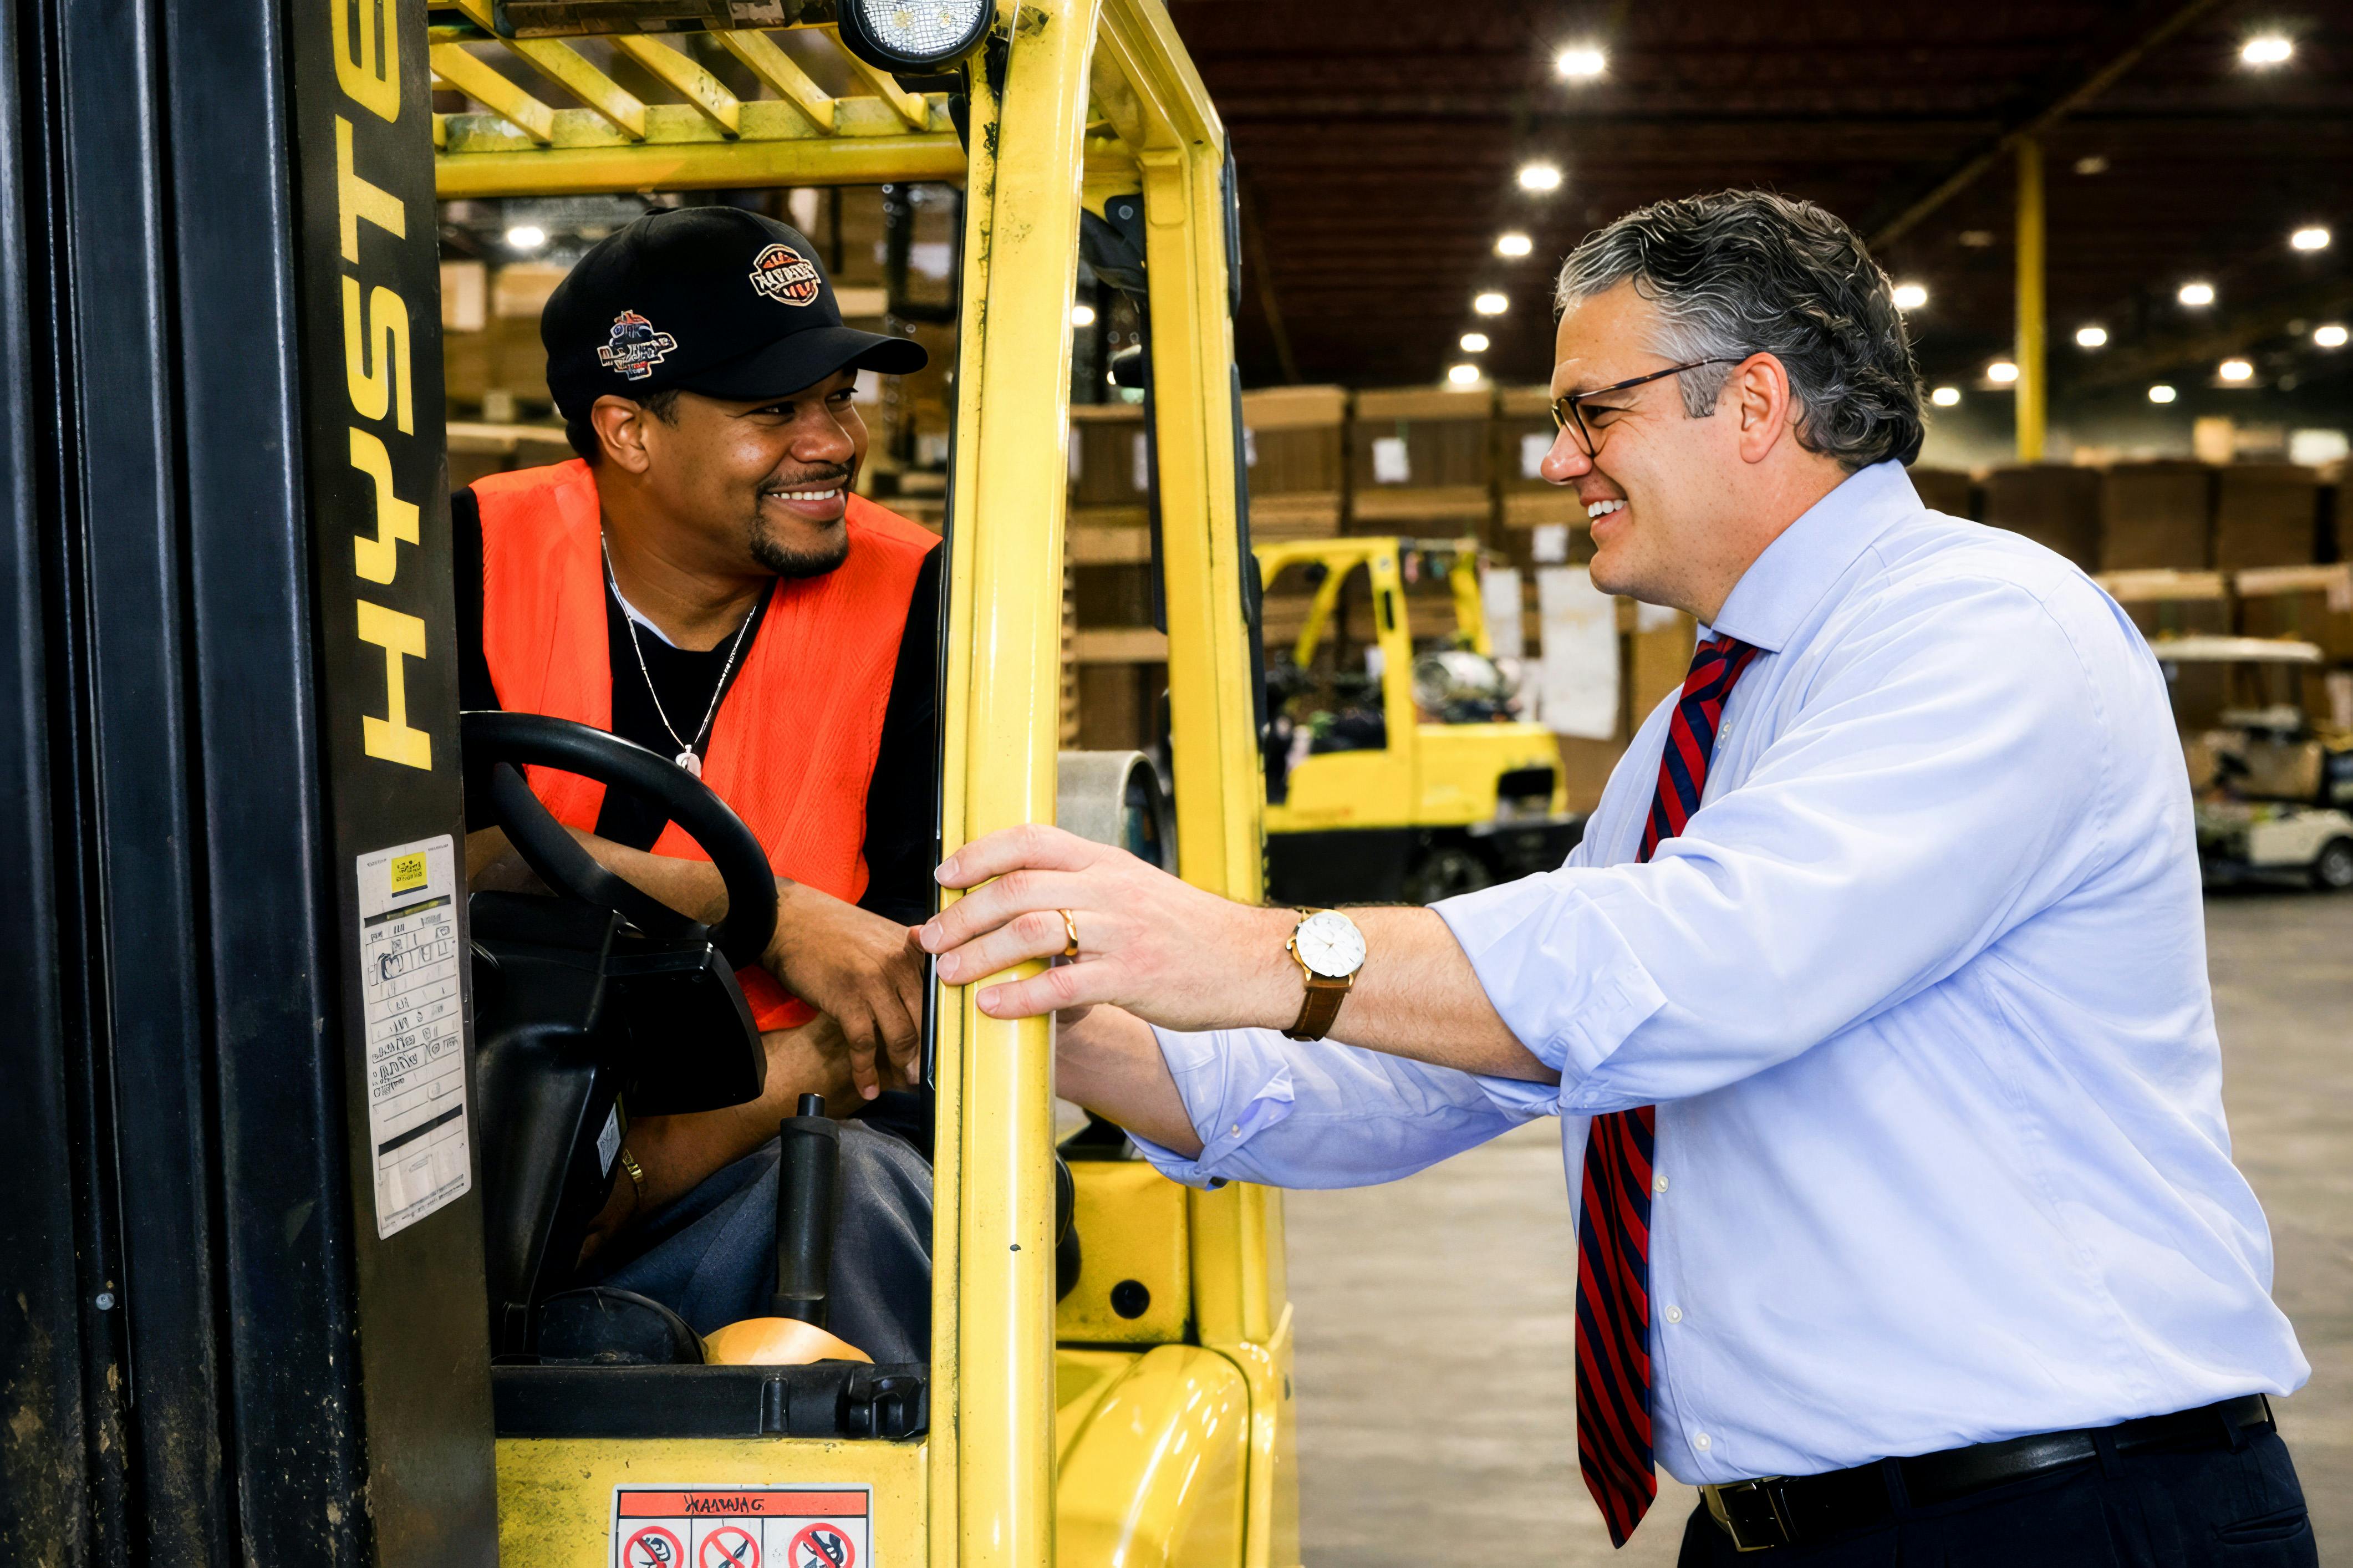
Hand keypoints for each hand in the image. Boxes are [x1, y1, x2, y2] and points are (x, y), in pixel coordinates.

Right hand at [762, 882, 926, 1098]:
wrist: (791, 920)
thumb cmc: (834, 930)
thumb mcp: (881, 936)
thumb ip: (907, 958)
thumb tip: (926, 992)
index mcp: (912, 948)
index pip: (939, 993)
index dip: (943, 1025)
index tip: (943, 1048)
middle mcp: (900, 964)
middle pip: (926, 1019)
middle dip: (927, 1053)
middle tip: (924, 1074)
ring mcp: (874, 982)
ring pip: (901, 1035)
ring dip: (901, 1066)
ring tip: (901, 1082)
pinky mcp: (847, 999)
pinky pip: (864, 1044)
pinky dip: (866, 1070)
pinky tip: (867, 1085)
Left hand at [920, 824, 1298, 1031]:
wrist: (1254, 961)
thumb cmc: (1190, 931)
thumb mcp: (1138, 889)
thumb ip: (1087, 887)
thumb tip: (1026, 898)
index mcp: (1107, 862)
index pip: (1031, 839)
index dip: (979, 853)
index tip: (946, 875)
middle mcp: (1110, 890)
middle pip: (1018, 887)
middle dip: (964, 913)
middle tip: (932, 937)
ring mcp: (1121, 933)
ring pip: (1031, 931)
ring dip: (979, 952)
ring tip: (948, 972)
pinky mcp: (1132, 979)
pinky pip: (1062, 986)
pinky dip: (1018, 997)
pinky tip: (991, 1007)